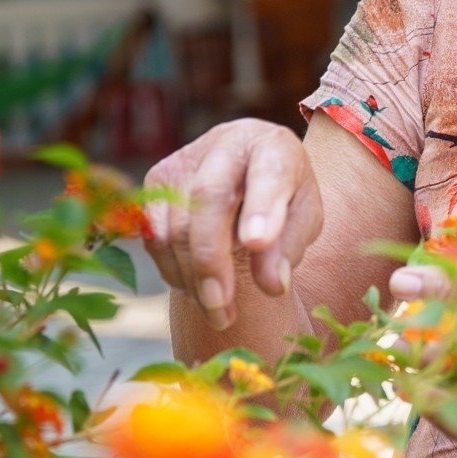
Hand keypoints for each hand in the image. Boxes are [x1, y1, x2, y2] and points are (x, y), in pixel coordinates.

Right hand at [143, 119, 322, 329]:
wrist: (246, 172)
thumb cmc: (282, 199)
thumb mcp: (302, 218)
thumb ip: (289, 247)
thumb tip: (272, 285)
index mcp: (272, 146)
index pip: (267, 173)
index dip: (261, 208)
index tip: (257, 243)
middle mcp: (224, 145)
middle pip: (209, 198)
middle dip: (211, 259)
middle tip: (221, 307)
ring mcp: (184, 162)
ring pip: (176, 224)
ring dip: (193, 278)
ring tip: (219, 312)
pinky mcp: (154, 183)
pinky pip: (154, 236)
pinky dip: (173, 270)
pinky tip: (196, 288)